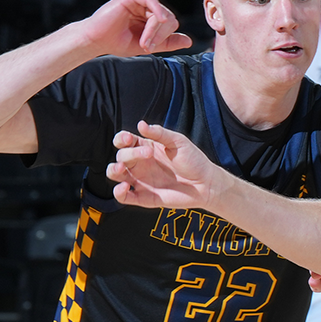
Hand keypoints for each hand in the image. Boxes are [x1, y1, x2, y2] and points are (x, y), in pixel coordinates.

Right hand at [76, 0, 192, 59]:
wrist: (96, 41)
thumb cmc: (117, 42)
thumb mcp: (148, 45)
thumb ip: (168, 42)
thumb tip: (189, 41)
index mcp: (151, 18)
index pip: (171, 24)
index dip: (165, 37)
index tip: (149, 48)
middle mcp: (146, 8)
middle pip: (169, 18)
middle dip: (160, 34)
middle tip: (146, 45)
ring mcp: (138, 1)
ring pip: (161, 11)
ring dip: (155, 29)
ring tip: (144, 40)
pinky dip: (157, 9)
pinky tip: (159, 19)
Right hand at [107, 121, 230, 209]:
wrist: (206, 184)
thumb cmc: (194, 161)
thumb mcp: (179, 142)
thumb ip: (159, 133)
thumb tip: (141, 124)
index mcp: (146, 148)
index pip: (124, 141)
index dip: (122, 139)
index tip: (129, 138)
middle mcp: (140, 164)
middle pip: (121, 156)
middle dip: (129, 154)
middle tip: (148, 153)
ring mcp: (140, 180)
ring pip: (116, 174)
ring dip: (114, 170)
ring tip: (122, 168)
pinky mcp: (144, 197)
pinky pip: (124, 197)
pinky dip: (119, 193)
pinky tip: (124, 187)